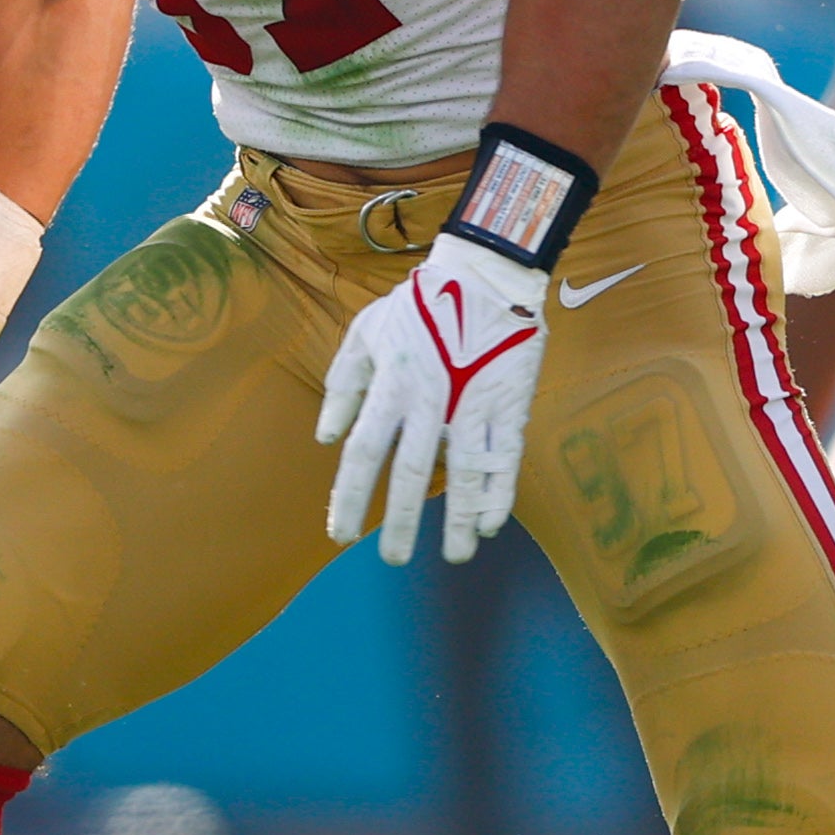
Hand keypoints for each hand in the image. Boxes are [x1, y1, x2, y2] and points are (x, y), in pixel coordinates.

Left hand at [319, 234, 546, 564]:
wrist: (485, 275)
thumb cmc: (417, 304)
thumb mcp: (364, 332)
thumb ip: (343, 385)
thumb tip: (326, 437)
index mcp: (390, 386)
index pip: (363, 454)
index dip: (349, 497)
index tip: (340, 534)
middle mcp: (429, 403)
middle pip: (410, 475)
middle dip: (399, 523)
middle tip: (392, 559)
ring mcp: (472, 406)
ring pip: (464, 475)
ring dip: (457, 521)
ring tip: (453, 555)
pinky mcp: (508, 405)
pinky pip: (504, 459)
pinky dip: (498, 494)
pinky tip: (489, 524)